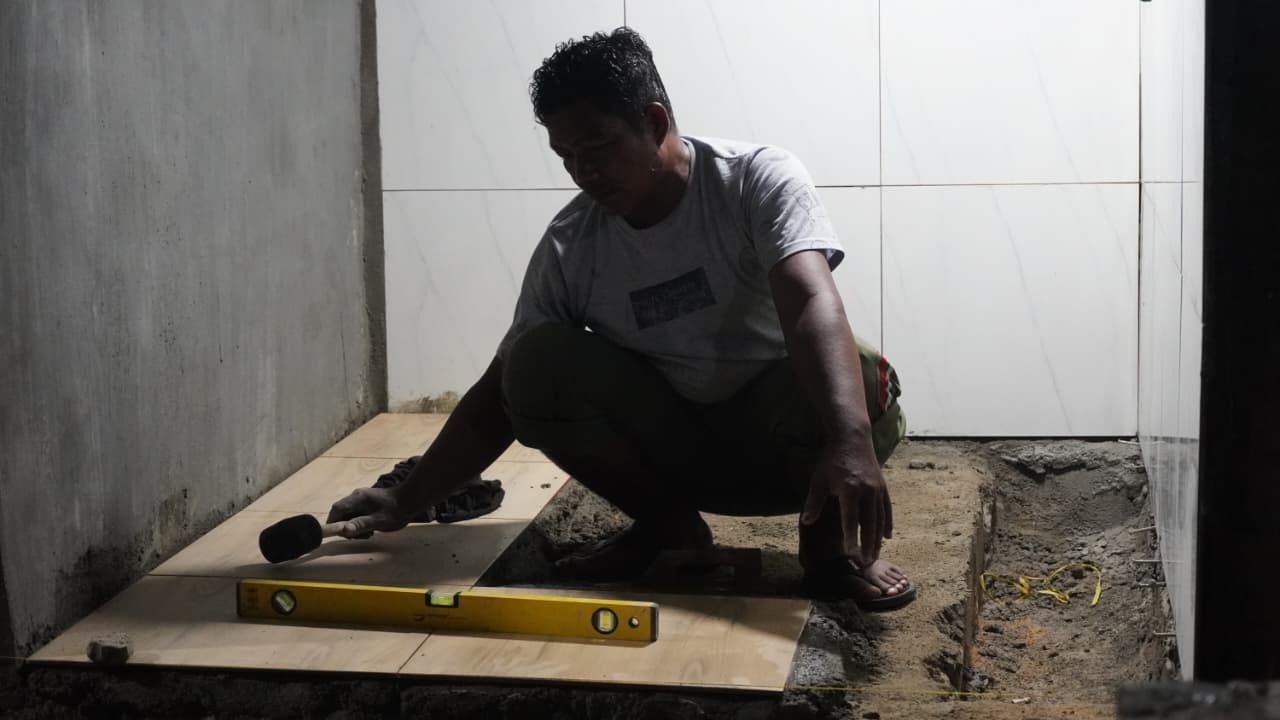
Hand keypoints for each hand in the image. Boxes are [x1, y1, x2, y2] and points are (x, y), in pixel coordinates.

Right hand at [325, 486, 410, 538]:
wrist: (411, 500)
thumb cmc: (397, 509)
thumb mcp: (380, 520)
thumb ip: (362, 524)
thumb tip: (345, 530)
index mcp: (358, 498)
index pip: (337, 509)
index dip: (333, 522)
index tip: (338, 534)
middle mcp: (357, 496)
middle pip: (341, 513)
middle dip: (346, 526)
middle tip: (358, 536)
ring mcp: (362, 499)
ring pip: (349, 515)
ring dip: (353, 526)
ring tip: (367, 534)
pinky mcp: (367, 504)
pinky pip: (356, 515)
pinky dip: (359, 524)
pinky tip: (370, 530)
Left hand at [800, 441, 893, 567]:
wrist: (852, 438)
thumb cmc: (832, 459)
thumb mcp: (819, 480)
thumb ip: (814, 502)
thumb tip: (806, 522)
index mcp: (850, 489)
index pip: (850, 518)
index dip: (851, 537)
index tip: (851, 553)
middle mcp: (867, 490)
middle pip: (869, 523)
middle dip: (868, 544)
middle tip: (866, 563)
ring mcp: (877, 489)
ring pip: (880, 518)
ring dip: (878, 538)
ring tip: (875, 556)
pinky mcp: (883, 486)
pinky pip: (887, 509)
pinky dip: (887, 523)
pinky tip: (887, 537)